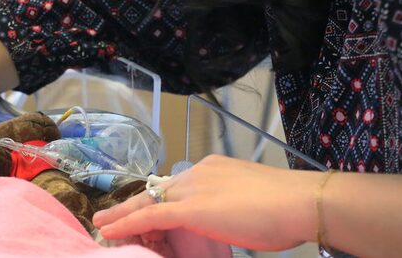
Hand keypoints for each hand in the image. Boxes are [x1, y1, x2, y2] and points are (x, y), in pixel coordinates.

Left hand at [93, 154, 318, 251]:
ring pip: (148, 201)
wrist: (298, 202)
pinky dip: (127, 223)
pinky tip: (110, 231)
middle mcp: (198, 172)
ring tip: (103, 225)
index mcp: (213, 169)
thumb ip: (232, 204)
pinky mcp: (191, 207)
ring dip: (123, 215)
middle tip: (110, 216)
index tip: (144, 211)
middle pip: (157, 190)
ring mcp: (193, 188)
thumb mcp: (252, 199)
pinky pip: (150, 216)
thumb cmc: (287, 207)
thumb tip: (229, 216)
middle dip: (132, 205)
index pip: (176, 185)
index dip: (157, 200)